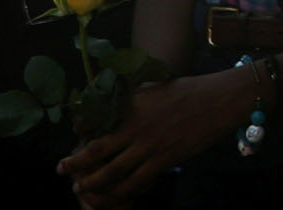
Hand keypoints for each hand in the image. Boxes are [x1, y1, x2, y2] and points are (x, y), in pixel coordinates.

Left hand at [59, 71, 254, 205]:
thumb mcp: (155, 88)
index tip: (72, 139)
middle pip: (96, 151)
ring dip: (93, 184)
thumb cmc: (191, 90)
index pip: (95, 122)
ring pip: (112, 172)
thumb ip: (134, 99)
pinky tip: (117, 195)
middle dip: (75, 164)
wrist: (221, 99)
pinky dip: (123, 191)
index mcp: (131, 105)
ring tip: (82, 190)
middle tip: (62, 170)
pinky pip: (136, 181)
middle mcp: (134, 126)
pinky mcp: (164, 159)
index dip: (79, 133)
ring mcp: (149, 145)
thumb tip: (115, 106)